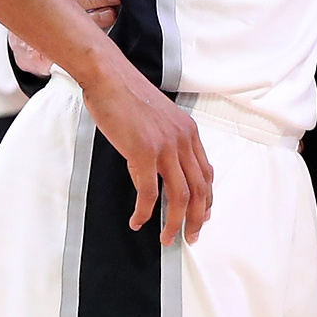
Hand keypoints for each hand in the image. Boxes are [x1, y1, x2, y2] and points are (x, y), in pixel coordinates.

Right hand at [9, 0, 119, 75]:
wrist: (22, 44)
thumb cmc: (36, 1)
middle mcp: (39, 8)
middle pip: (72, 1)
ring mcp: (37, 34)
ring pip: (72, 27)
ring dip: (94, 19)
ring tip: (113, 12)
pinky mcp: (40, 58)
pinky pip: (63, 55)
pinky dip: (83, 50)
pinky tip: (102, 44)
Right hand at [79, 58, 214, 245]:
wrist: (110, 78)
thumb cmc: (128, 96)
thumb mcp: (160, 118)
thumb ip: (168, 140)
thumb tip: (164, 167)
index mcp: (189, 132)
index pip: (206, 173)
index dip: (207, 199)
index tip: (203, 216)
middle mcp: (183, 140)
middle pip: (200, 190)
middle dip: (197, 218)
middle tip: (190, 237)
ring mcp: (165, 147)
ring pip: (180, 196)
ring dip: (174, 223)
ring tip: (165, 239)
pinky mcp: (144, 152)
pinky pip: (149, 193)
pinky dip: (145, 212)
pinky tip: (137, 221)